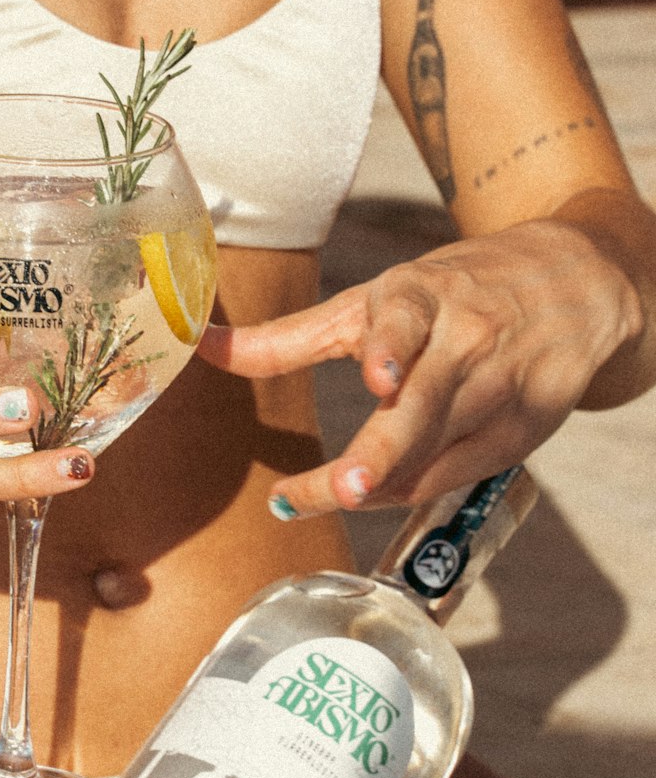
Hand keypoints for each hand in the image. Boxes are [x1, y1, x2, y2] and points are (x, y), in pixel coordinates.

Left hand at [199, 218, 641, 514]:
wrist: (578, 283)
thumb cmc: (453, 292)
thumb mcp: (373, 301)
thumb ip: (289, 337)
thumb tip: (199, 344)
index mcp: (422, 295)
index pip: (405, 321)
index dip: (391, 348)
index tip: (379, 375)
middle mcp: (466, 338)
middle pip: (421, 407)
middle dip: (383, 452)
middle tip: (348, 488)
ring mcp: (502, 387)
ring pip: (435, 451)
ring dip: (380, 481)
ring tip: (329, 494)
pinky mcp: (528, 428)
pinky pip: (458, 473)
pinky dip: (411, 487)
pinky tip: (374, 491)